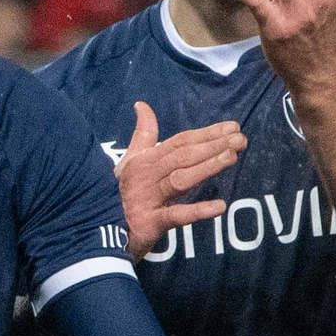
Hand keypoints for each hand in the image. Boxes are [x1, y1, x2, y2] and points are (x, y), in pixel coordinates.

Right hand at [115, 101, 243, 250]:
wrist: (95, 230)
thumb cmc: (117, 194)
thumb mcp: (128, 162)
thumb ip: (142, 135)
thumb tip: (142, 105)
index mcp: (144, 160)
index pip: (180, 141)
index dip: (206, 133)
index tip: (232, 127)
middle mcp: (146, 176)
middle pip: (183, 156)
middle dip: (213, 146)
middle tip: (241, 139)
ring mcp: (147, 199)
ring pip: (181, 179)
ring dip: (207, 167)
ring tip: (231, 157)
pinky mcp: (149, 223)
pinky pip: (175, 216)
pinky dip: (197, 211)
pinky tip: (219, 207)